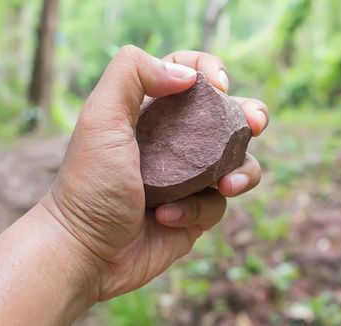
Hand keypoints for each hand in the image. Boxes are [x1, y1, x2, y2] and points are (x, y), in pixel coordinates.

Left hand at [41, 46, 268, 304]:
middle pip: (224, 116)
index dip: (208, 70)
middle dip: (248, 115)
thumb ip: (132, 74)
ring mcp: (185, 178)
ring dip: (241, 170)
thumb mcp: (100, 118)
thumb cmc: (90, 184)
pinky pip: (216, 204)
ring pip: (235, 162)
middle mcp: (171, 141)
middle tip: (254, 124)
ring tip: (226, 185)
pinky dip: (195, 210)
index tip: (218, 86)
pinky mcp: (193, 212)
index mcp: (149, 112)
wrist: (86, 251)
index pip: (188, 74)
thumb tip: (186, 75)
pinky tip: (165, 217)